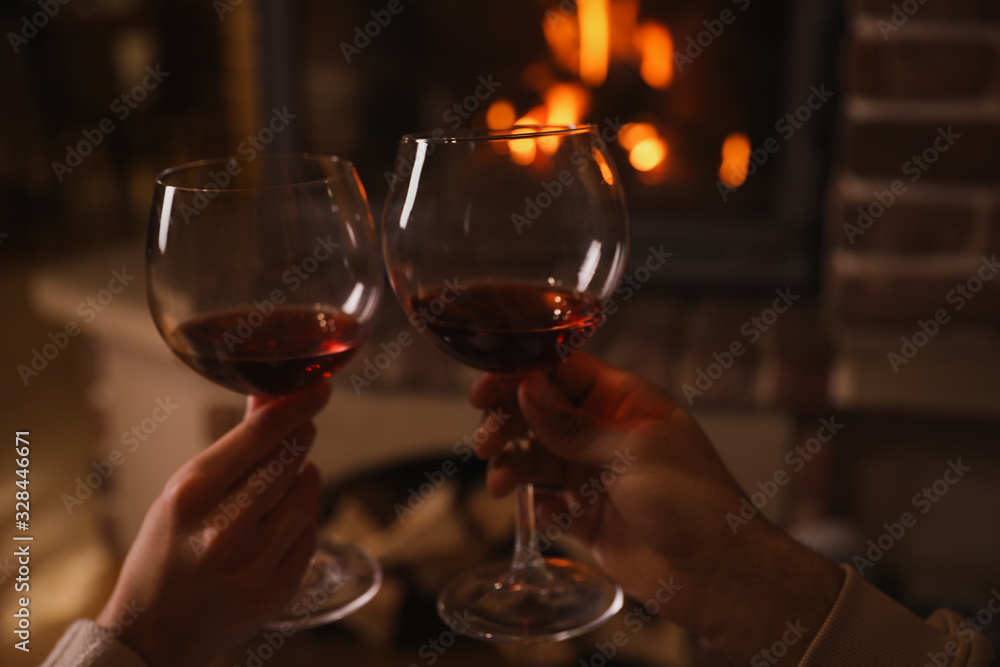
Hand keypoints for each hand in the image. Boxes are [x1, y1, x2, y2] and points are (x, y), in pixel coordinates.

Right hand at [95, 382, 329, 666]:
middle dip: (298, 437)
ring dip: (301, 478)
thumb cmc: (163, 552)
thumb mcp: (181, 492)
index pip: (260, 435)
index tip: (319, 387)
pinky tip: (279, 521)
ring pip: (307, 493)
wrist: (152, 634)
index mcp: (192, 495)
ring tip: (279, 484)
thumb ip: (232, 448)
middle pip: (290, 459)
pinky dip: (301, 518)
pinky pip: (310, 532)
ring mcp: (255, 564)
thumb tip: (271, 399)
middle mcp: (225, 528)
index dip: (297, 404)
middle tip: (297, 430)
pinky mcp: (277, 591)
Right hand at [471, 354, 842, 664]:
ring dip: (513, 464)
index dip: (521, 377)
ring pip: (538, 457)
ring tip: (501, 483)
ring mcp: (596, 476)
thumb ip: (572, 424)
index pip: (562, 373)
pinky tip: (543, 512)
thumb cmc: (692, 500)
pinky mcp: (589, 517)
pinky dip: (535, 504)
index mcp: (625, 402)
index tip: (484, 392)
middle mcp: (607, 434)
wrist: (718, 575)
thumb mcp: (631, 451)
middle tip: (486, 443)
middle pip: (541, 413)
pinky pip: (547, 502)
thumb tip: (526, 389)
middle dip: (509, 423)